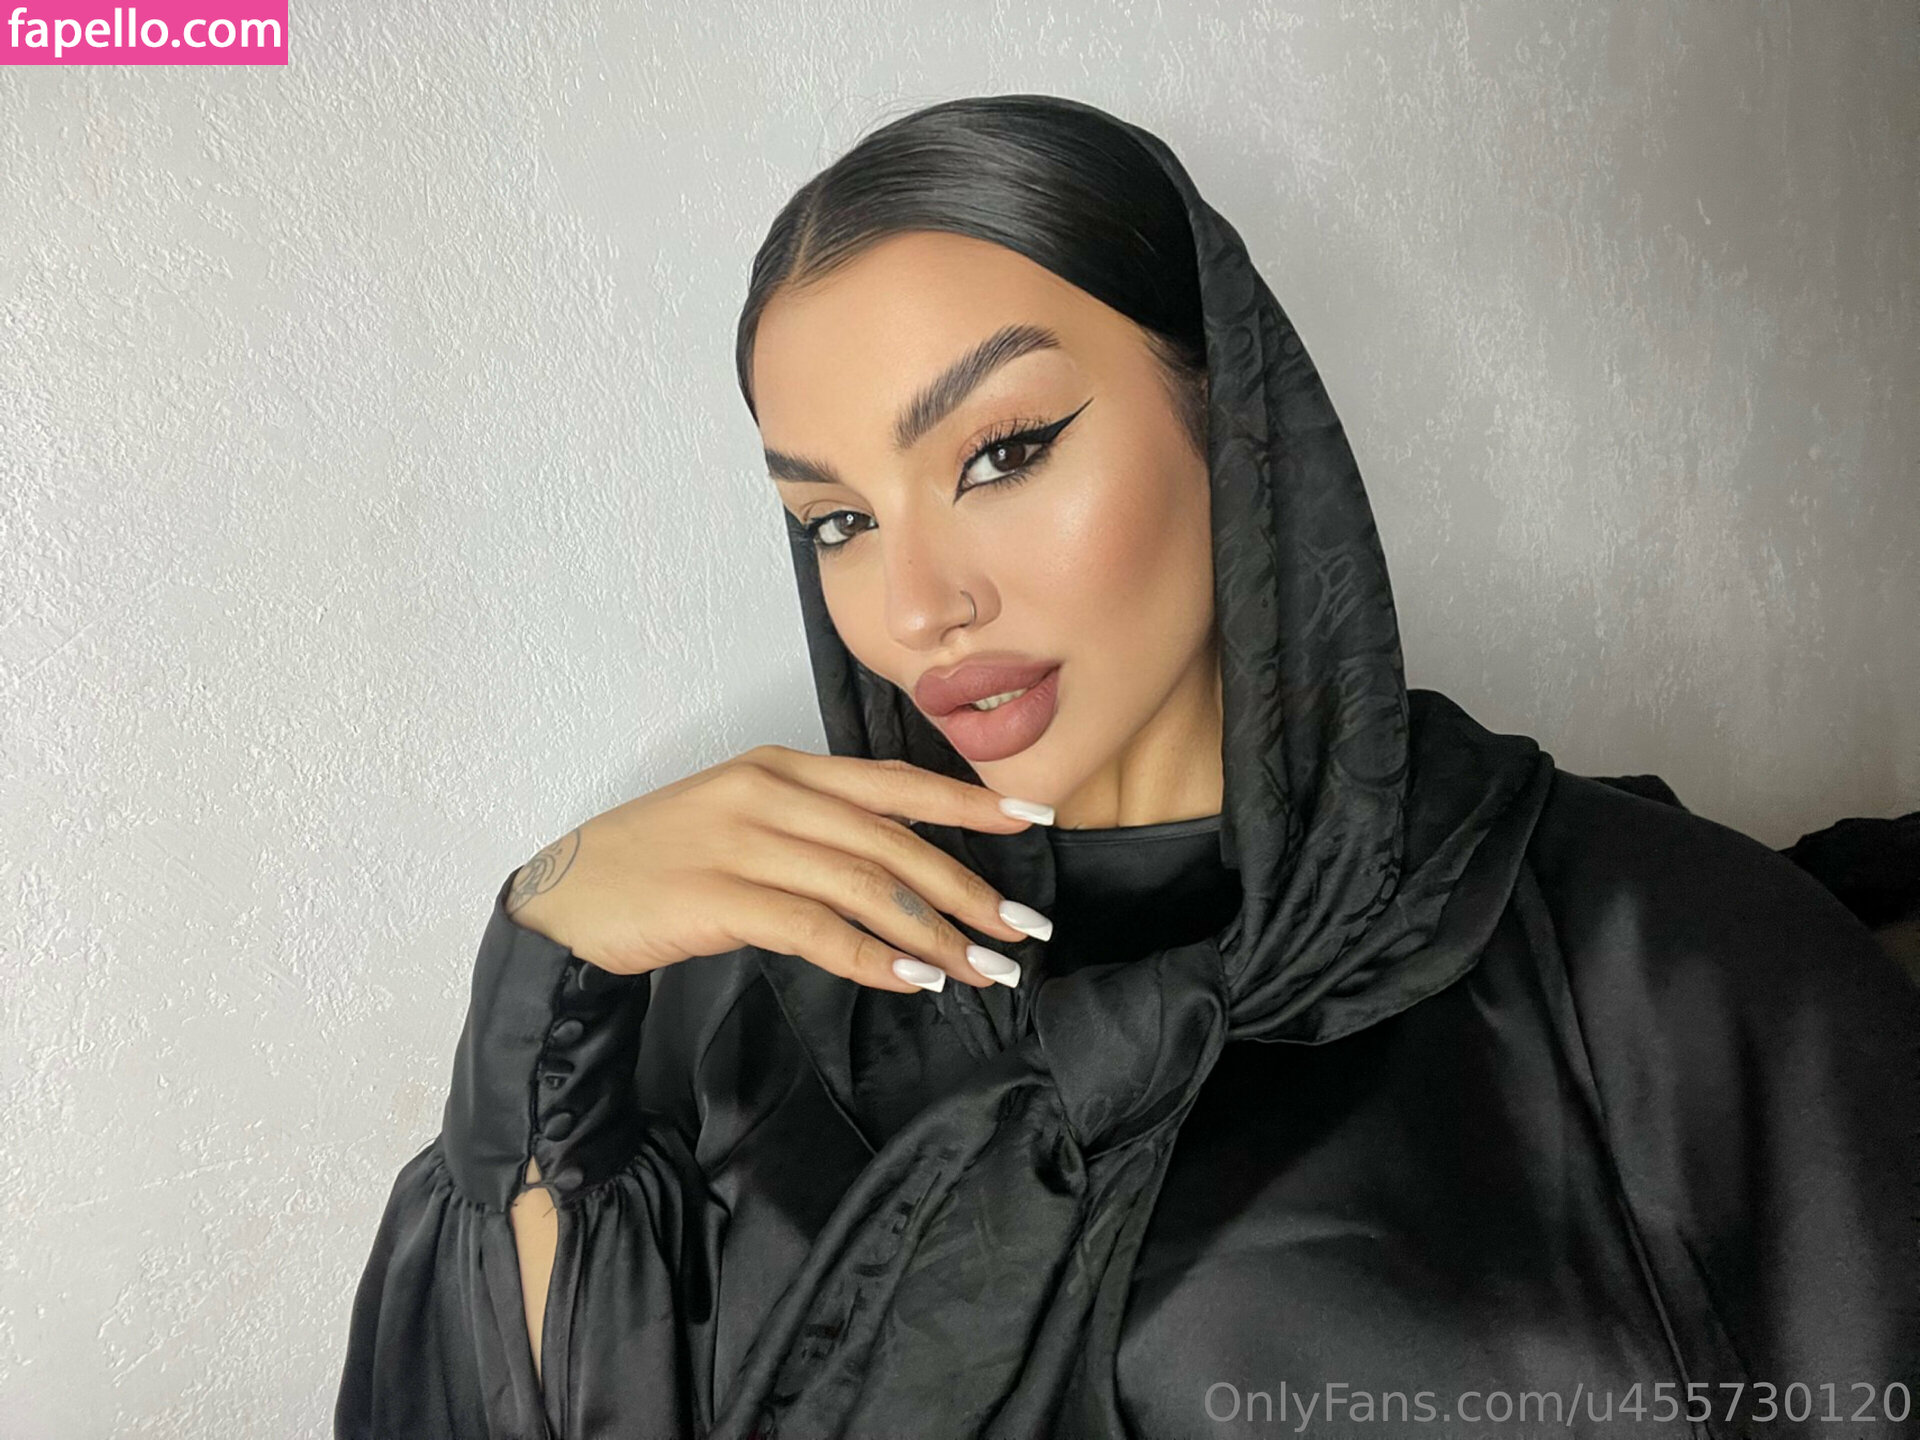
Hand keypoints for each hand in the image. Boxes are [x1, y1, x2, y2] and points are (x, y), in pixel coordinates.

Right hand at [504, 745, 1054, 993]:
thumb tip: (899, 870)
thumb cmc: (661, 860)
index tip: (1034, 820)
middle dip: (968, 889)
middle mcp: (770, 793)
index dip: (969, 802)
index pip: (895, 781)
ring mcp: (743, 842)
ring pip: (865, 887)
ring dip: (933, 934)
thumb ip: (815, 828)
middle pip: (893, 841)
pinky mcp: (720, 897)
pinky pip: (816, 928)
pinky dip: (871, 956)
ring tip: (982, 971)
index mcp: (782, 766)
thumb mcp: (742, 816)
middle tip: (1022, 932)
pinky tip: (912, 980)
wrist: (567, 894)